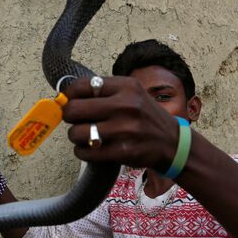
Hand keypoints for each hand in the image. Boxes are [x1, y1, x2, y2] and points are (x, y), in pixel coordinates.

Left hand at [62, 76, 178, 170]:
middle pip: (74, 110)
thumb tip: (65, 97)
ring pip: (76, 133)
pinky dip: (82, 151)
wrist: (173, 143)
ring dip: (76, 136)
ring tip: (85, 136)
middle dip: (69, 117)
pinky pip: (85, 152)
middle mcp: (125, 105)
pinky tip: (91, 148)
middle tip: (76, 120)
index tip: (70, 102)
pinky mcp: (123, 152)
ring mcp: (124, 130)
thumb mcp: (131, 94)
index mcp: (126, 86)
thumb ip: (103, 93)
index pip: (81, 86)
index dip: (69, 95)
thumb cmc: (144, 117)